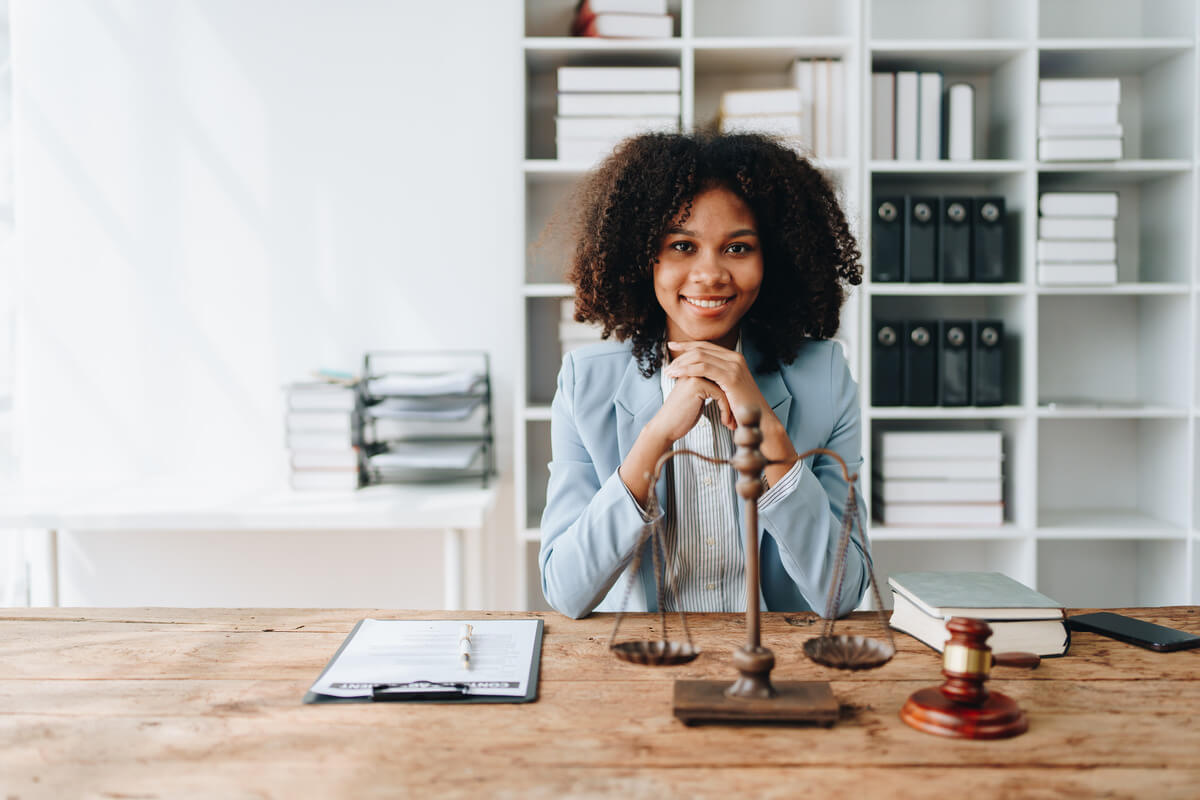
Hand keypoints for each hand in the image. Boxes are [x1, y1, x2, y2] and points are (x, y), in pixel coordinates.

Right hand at [647, 376, 730, 443]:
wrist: (666, 427)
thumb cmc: (682, 416)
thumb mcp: (698, 397)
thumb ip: (709, 387)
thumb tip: (728, 388)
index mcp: (694, 368)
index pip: (721, 374)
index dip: (731, 392)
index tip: (736, 410)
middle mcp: (694, 367)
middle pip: (725, 378)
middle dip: (734, 398)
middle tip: (738, 415)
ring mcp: (695, 374)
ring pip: (725, 386)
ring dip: (732, 406)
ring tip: (733, 421)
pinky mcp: (697, 384)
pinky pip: (721, 395)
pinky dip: (726, 410)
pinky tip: (725, 422)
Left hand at [663, 341, 798, 480]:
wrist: (758, 420)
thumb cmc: (741, 409)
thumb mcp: (727, 388)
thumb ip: (716, 378)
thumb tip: (699, 375)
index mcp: (734, 359)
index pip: (706, 346)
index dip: (687, 345)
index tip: (672, 346)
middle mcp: (735, 358)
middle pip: (701, 348)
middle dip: (681, 354)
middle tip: (668, 364)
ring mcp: (734, 366)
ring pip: (700, 356)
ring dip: (682, 363)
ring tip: (670, 372)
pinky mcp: (731, 377)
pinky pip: (703, 368)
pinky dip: (688, 370)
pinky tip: (678, 374)